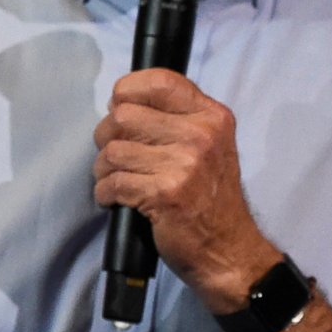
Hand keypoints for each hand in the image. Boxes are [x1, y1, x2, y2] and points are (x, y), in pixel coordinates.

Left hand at [92, 69, 274, 307]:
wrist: (228, 250)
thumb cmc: (211, 199)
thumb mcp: (210, 146)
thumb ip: (178, 120)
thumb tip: (122, 103)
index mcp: (212, 116)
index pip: (159, 81)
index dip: (127, 91)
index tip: (121, 109)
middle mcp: (201, 135)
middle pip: (124, 115)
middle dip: (107, 136)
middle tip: (115, 156)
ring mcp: (184, 165)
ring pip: (113, 151)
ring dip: (103, 169)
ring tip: (115, 180)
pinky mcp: (165, 195)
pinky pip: (113, 182)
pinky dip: (105, 194)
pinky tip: (116, 200)